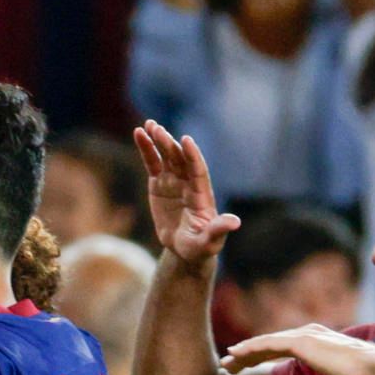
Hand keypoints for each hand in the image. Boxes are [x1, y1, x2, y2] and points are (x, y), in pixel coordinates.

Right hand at [133, 120, 240, 265]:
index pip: (198, 170)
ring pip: (166, 156)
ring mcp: (174, 180)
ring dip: (158, 140)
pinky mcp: (159, 182)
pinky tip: (139, 133)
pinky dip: (146, 148)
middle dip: (170, 144)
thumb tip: (235, 222)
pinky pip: (152, 162)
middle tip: (157, 129)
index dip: (193, 156)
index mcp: (202, 193)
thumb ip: (219, 229)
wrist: (186, 249)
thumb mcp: (210, 241)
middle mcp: (189, 182)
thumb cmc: (201, 246)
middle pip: (180, 158)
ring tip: (147, 126)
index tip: (186, 140)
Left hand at [221, 324, 374, 374]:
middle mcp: (310, 333)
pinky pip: (268, 344)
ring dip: (244, 352)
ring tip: (226, 362)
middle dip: (248, 354)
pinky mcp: (301, 342)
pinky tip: (235, 354)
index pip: (283, 347)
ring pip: (265, 343)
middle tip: (229, 365)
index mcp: (319, 342)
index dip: (263, 356)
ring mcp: (305, 336)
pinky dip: (250, 348)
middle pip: (271, 343)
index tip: (246, 366)